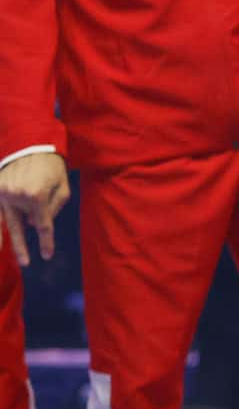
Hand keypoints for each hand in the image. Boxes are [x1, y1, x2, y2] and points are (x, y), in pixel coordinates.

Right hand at [0, 149, 69, 265]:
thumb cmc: (52, 167)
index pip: (42, 226)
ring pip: (1, 220)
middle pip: (18, 228)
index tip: (47, 255)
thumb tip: (35, 224)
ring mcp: (2, 192)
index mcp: (35, 196)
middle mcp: (15, 196)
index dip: (45, 242)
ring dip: (0, 238)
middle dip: (21, 247)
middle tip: (26, 263)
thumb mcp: (63, 188)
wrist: (33, 145)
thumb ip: (52, 209)